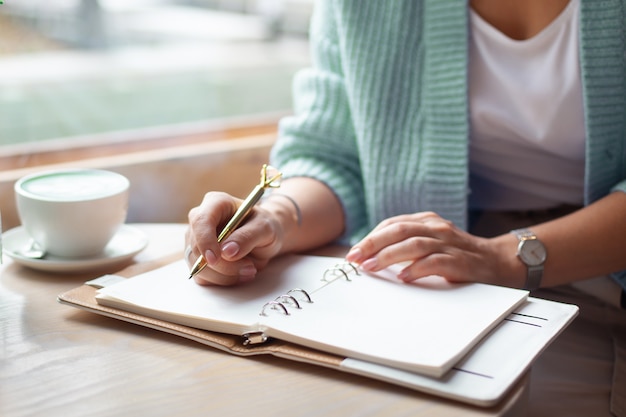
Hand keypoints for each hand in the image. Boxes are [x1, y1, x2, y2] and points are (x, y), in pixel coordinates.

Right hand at [185, 191, 284, 285]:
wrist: (264, 237)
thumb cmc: (264, 226)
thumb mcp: (265, 228)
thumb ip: (248, 237)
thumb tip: (227, 252)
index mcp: (215, 203)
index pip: (200, 220)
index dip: (205, 241)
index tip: (216, 259)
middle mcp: (200, 220)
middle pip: (198, 248)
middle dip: (224, 265)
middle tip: (250, 268)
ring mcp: (195, 240)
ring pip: (199, 266)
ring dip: (225, 275)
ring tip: (250, 270)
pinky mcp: (197, 259)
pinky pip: (202, 276)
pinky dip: (222, 280)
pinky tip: (239, 274)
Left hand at [345, 211, 505, 284]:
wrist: (497, 261)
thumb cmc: (458, 255)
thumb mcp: (432, 242)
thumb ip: (407, 244)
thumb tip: (371, 258)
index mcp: (427, 221)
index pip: (392, 224)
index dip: (371, 237)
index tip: (353, 252)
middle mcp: (436, 228)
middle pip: (398, 231)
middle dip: (373, 244)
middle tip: (355, 259)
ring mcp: (449, 243)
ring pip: (413, 244)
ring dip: (388, 256)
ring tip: (371, 268)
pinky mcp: (459, 261)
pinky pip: (435, 262)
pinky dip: (416, 269)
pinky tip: (402, 277)